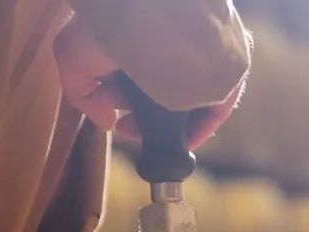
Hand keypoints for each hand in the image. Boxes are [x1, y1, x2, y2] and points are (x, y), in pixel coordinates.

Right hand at [54, 13, 247, 149]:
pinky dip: (199, 126)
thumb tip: (106, 121)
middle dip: (146, 116)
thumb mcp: (75, 59)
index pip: (144, 76)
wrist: (146, 14)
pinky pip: (218, 104)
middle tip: (128, 128)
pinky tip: (178, 140)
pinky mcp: (233, 65)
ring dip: (170, 126)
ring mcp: (210, 53)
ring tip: (148, 135)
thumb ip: (83, 94)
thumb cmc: (107, 26)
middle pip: (170, 92)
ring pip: (193, 99)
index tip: (116, 119)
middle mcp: (182, 42)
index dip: (126, 102)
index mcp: (149, 34)